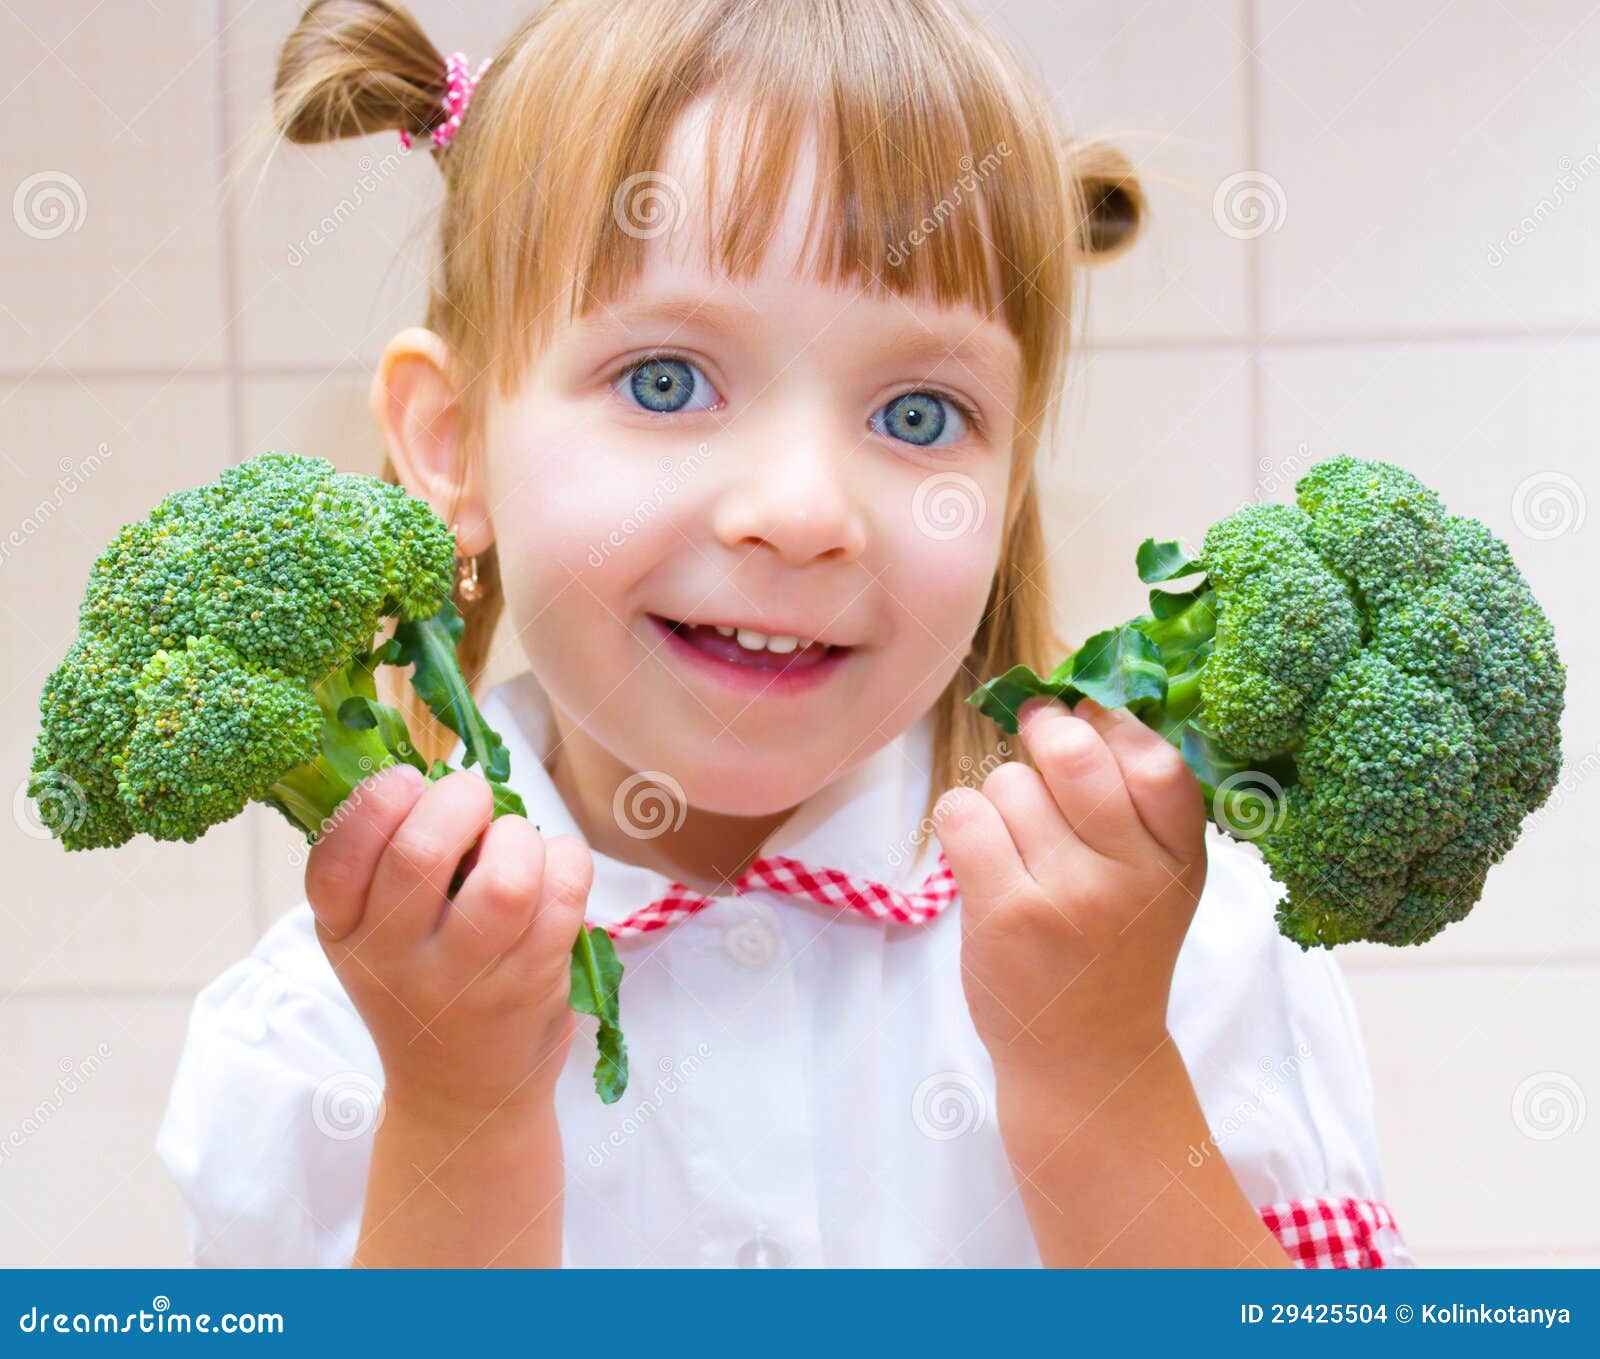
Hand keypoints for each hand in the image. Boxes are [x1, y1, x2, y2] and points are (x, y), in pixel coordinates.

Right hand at [304, 764, 591, 1117]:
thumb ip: (384, 860)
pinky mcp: (532, 985)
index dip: (373, 804)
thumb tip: (429, 772)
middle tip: (473, 799)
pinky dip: (566, 859)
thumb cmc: (422, 986)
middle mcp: (397, 961)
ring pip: (507, 879)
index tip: (406, 782)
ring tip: (515, 845)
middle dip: (459, 800)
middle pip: (421, 854)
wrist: (464, 1095)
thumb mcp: (376, 933)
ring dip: (519, 837)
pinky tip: (553, 867)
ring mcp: (468, 980)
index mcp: (345, 933)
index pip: (335, 860)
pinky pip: (563, 895)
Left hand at [934, 696, 1206, 1080]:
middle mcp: (1130, 875)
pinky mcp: (1005, 914)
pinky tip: (980, 852)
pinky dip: (962, 820)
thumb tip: (1080, 697)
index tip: (1087, 719)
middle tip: (1036, 735)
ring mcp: (1067, 896)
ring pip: (1008, 781)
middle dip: (1044, 729)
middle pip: (1072, 750)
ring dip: (1001, 795)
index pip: (1152, 756)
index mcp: (1180, 857)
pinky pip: (963, 814)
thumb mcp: (1159, 880)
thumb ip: (1139, 801)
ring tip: (1018, 841)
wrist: (1086, 1057)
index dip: (1109, 721)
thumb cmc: (1115, 950)